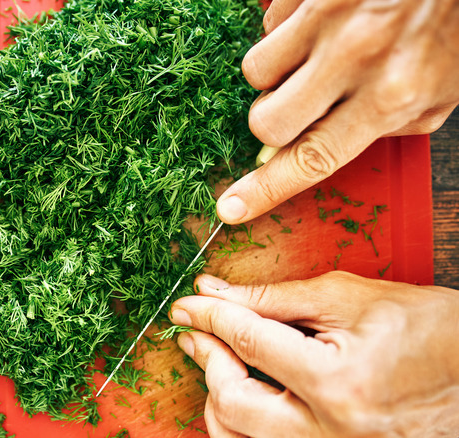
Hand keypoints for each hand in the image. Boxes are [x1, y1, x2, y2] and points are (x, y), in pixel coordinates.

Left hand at [169, 272, 458, 436]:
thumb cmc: (431, 330)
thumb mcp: (351, 298)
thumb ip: (275, 298)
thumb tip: (218, 294)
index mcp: (337, 383)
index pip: (246, 341)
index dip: (209, 316)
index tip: (188, 305)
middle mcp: (332, 433)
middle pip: (231, 404)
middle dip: (207, 360)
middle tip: (197, 334)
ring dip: (218, 401)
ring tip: (219, 366)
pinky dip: (246, 427)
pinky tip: (246, 398)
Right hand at [216, 0, 458, 223]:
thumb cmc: (455, 28)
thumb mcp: (440, 92)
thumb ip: (385, 125)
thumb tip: (321, 143)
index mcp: (392, 95)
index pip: (311, 159)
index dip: (265, 189)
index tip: (231, 207)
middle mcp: (354, 56)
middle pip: (267, 121)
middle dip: (275, 120)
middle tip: (302, 104)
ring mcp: (327, 15)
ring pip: (256, 71)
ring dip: (277, 72)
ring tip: (316, 54)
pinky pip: (268, 22)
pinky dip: (287, 28)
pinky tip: (322, 22)